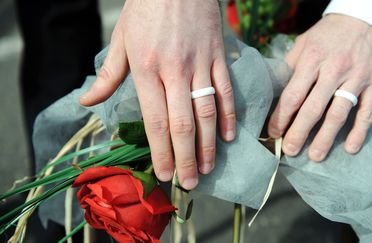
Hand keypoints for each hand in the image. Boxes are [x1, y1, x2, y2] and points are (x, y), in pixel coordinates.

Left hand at [79, 0, 235, 188]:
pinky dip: (228, 115)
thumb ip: (108, 75)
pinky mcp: (217, 57)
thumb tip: (87, 101)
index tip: (165, 174)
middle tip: (189, 183)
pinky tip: (228, 136)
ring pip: (207, 112)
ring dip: (209, 144)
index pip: (155, 120)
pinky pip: (225, 91)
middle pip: (182, 123)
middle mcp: (174, 71)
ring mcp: (199, 64)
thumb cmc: (146, 8)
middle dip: (186, 158)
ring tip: (208, 168)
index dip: (161, 151)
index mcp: (146, 69)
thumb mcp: (122, 39)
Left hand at [268, 14, 371, 160]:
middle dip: (299, 133)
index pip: (293, 95)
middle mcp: (334, 70)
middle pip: (313, 109)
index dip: (281, 117)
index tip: (273, 132)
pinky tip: (351, 148)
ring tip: (315, 156)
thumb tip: (274, 90)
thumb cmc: (331, 33)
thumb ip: (291, 66)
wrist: (370, 17)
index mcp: (312, 59)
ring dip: (326, 138)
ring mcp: (357, 78)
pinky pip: (367, 112)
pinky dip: (359, 132)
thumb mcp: (305, 42)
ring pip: (338, 114)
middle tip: (290, 151)